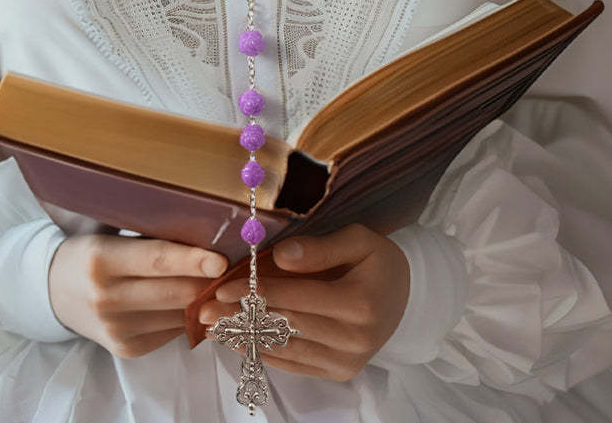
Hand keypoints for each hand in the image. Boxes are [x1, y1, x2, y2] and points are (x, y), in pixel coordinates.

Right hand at [49, 234, 227, 357]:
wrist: (54, 290)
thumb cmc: (93, 251)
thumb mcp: (112, 234)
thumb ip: (152, 236)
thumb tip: (206, 235)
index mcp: (102, 260)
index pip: (156, 260)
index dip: (192, 260)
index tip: (221, 259)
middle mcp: (107, 298)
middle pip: (175, 292)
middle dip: (210, 281)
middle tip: (236, 265)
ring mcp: (117, 329)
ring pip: (179, 314)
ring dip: (204, 300)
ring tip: (221, 280)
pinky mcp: (127, 349)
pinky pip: (173, 330)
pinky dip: (188, 315)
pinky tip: (194, 299)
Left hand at [199, 223, 409, 382]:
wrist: (408, 296)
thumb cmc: (377, 260)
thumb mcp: (359, 240)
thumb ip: (320, 247)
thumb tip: (279, 256)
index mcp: (359, 302)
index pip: (296, 297)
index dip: (256, 293)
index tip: (222, 287)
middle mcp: (354, 338)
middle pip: (285, 326)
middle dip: (240, 317)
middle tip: (204, 310)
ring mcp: (348, 361)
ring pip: (286, 350)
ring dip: (245, 339)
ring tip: (212, 327)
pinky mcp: (340, 373)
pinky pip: (295, 365)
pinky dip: (264, 354)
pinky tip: (239, 343)